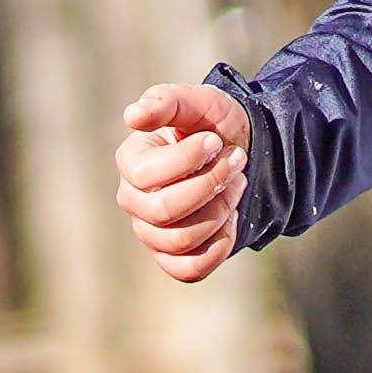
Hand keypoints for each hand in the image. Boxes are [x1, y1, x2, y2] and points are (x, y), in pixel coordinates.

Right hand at [116, 81, 248, 282]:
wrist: (240, 151)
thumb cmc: (212, 125)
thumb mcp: (196, 102)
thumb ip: (166, 102)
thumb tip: (133, 116)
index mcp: (131, 163)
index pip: (147, 175)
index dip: (189, 160)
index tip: (216, 140)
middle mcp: (134, 201)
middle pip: (164, 211)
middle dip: (211, 186)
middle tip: (236, 161)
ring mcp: (151, 232)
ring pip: (181, 241)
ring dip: (220, 211)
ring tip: (236, 184)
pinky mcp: (174, 256)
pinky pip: (189, 270)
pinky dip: (218, 247)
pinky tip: (231, 219)